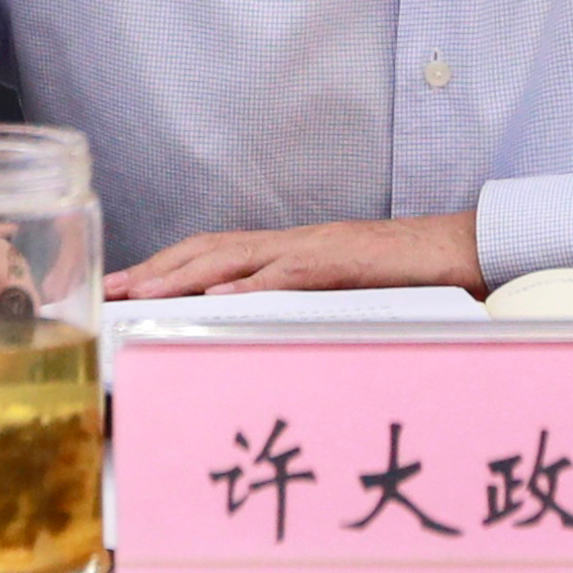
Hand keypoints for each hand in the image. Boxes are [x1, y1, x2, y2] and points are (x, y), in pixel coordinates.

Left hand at [106, 212, 483, 300]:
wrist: (460, 250)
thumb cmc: (406, 278)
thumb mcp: (342, 294)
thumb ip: (300, 305)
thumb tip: (257, 329)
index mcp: (289, 251)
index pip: (212, 253)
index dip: (164, 267)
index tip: (125, 287)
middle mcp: (291, 243)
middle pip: (207, 250)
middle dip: (155, 270)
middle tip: (111, 290)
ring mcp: (313, 250)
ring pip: (234, 257)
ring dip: (182, 275)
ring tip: (143, 292)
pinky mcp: (339, 263)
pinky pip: (287, 275)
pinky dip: (249, 286)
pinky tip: (217, 299)